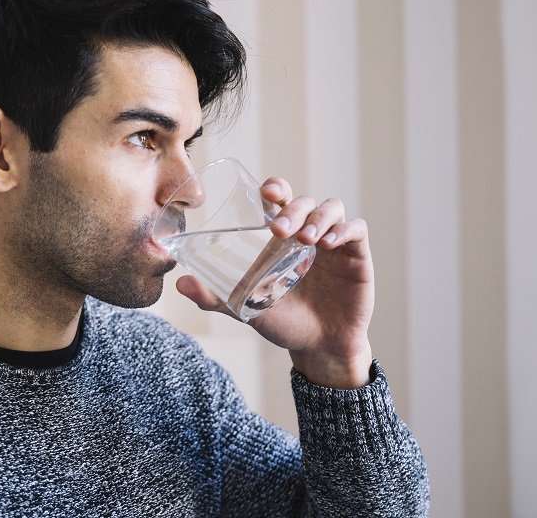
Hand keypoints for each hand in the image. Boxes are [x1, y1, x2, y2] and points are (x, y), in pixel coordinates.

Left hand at [176, 177, 373, 388]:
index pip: (279, 199)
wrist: (318, 348)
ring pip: (331, 208)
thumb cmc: (283, 322)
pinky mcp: (357, 255)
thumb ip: (215, 297)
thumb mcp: (247, 308)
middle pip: (304, 201)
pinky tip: (329, 244)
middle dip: (292, 208)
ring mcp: (334, 242)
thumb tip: (179, 283)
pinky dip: (344, 230)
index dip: (275, 188)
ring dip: (318, 218)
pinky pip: (356, 229)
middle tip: (279, 229)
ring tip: (307, 240)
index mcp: (282, 237)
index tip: (266, 192)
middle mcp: (308, 233)